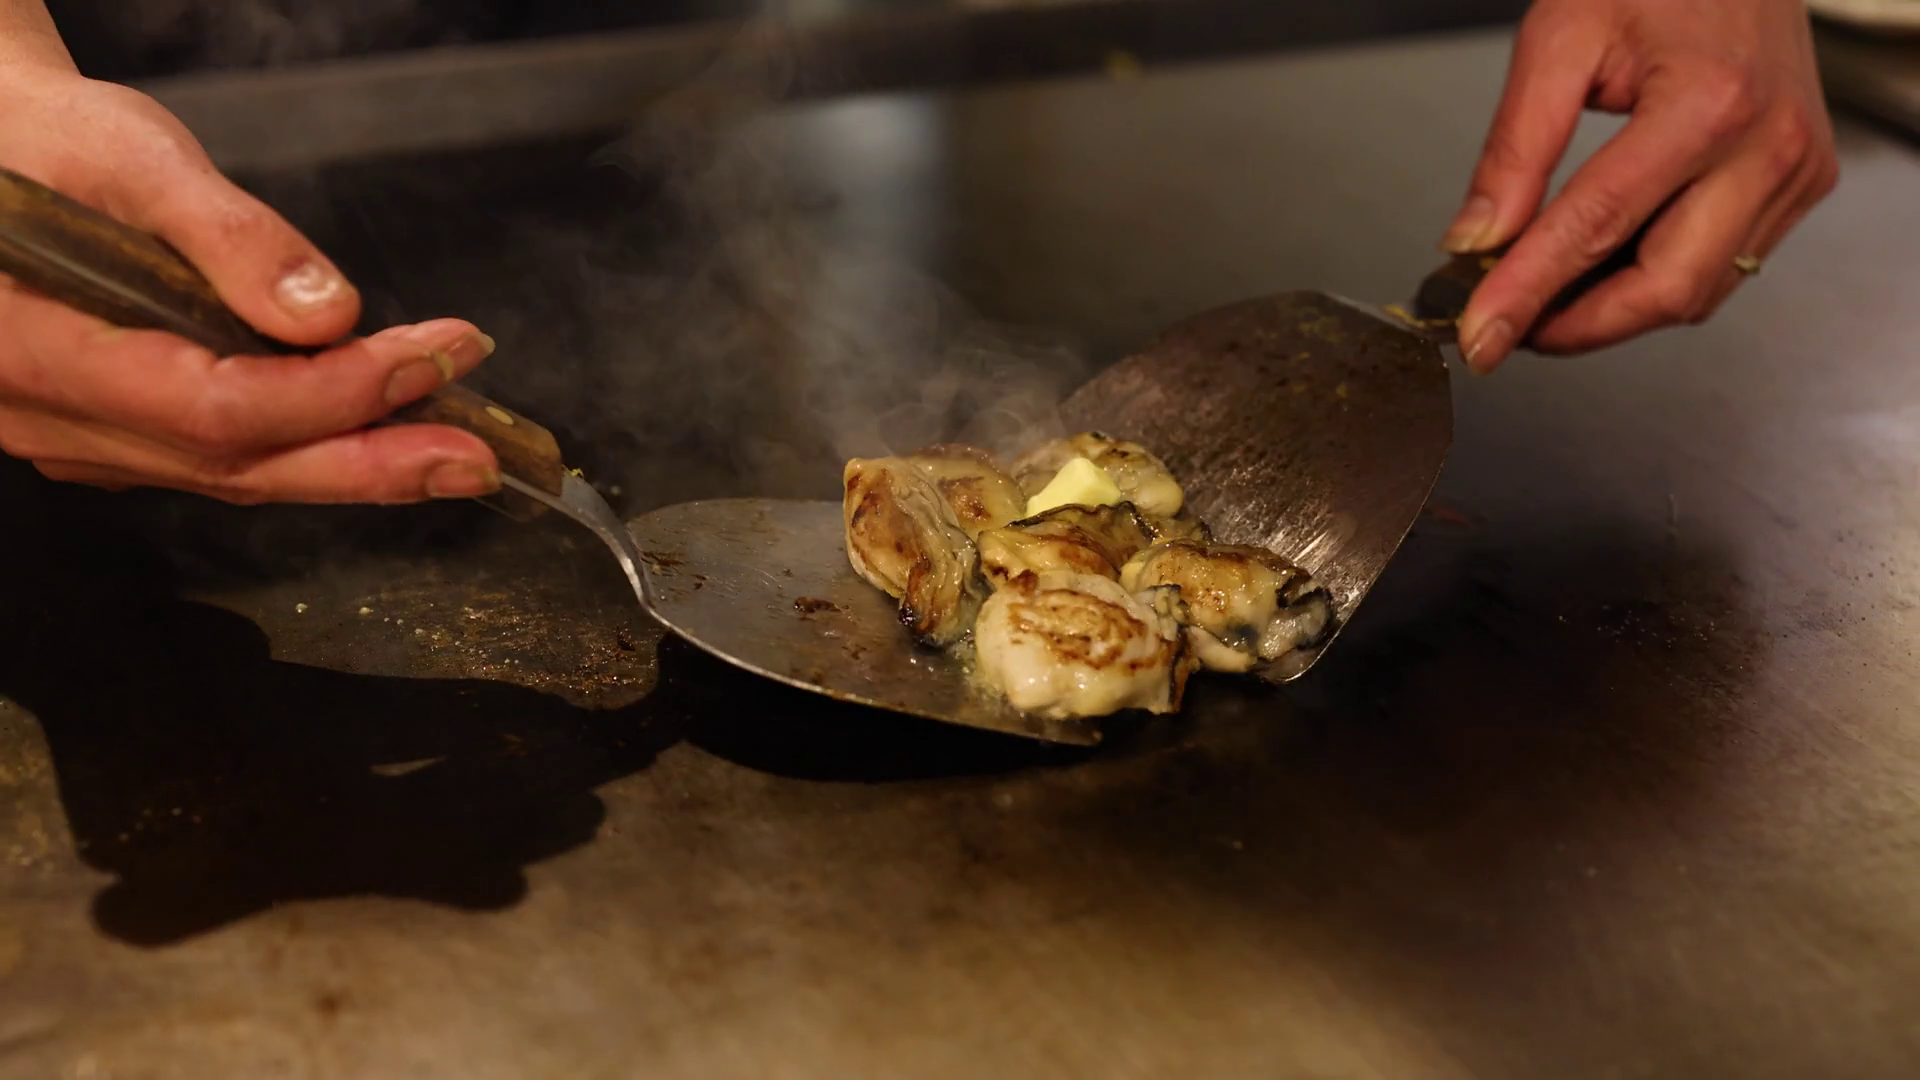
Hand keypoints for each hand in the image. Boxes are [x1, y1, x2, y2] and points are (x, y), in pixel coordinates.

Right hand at [0, 65, 502, 502]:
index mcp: (38, 350)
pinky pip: (219, 459)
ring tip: (454, 449)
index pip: (220, 408)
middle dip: (372, 462)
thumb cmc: (46, 142)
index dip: (339, 394)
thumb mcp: (130, 157)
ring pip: (233, 474)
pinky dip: (309, 447)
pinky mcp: (112, 435)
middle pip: (236, 465)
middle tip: (477, 458)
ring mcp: (77, 437)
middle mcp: (48, 417)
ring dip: (354, 462)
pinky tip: (379, 430)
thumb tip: (329, 314)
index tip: (436, 356)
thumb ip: (227, 237)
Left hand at [1442, 0, 1838, 372]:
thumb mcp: (1560, 37)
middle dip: (1578, 325)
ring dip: (1614, 311)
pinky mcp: (1804, 184)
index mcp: (1709, 102)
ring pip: (1697, 292)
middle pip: (1664, 287)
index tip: (1482, 336)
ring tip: (1548, 293)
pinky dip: (1655, 281)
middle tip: (1511, 326)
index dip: (1529, 292)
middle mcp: (1769, 145)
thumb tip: (1476, 240)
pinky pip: (1725, 266)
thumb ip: (1515, 147)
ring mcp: (1796, 171)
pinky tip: (1604, 266)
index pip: (1597, 226)